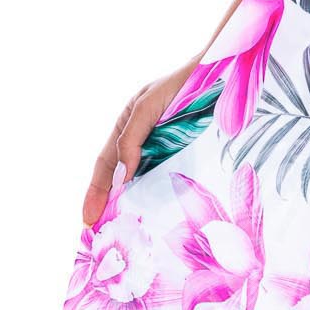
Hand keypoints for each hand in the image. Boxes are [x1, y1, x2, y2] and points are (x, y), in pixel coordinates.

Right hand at [82, 60, 198, 229]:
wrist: (222, 74)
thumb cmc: (182, 84)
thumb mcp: (148, 107)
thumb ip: (131, 140)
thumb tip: (119, 179)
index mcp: (127, 128)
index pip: (104, 165)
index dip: (94, 192)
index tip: (87, 219)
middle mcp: (143, 142)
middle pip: (119, 178)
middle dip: (108, 205)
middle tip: (98, 235)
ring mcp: (164, 150)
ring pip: (144, 183)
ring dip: (133, 206)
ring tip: (124, 234)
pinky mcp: (186, 156)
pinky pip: (169, 181)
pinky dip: (160, 198)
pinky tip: (158, 215)